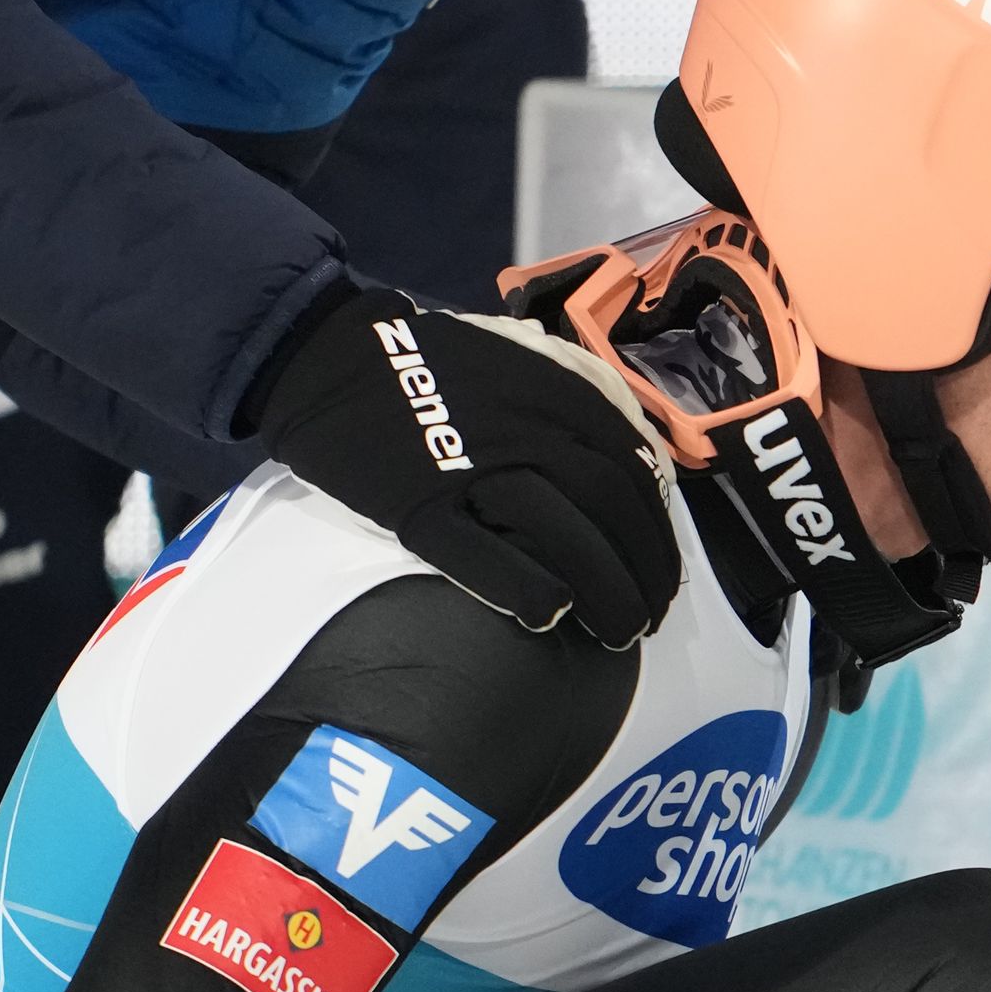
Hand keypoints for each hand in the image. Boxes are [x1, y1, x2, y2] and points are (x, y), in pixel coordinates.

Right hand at [254, 287, 680, 649]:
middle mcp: (525, 425)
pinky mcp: (418, 504)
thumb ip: (570, 402)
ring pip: (563, 534)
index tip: (663, 571)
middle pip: (611, 508)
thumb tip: (628, 463)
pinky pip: (481, 554)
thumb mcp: (515, 360)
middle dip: (643, 571)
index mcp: (555, 389)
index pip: (635, 469)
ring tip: (618, 635)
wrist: (327, 357)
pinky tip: (550, 616)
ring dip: (604, 591)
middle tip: (649, 617)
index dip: (658, 531)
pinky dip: (523, 587)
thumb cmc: (427, 366)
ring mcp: (471, 465)